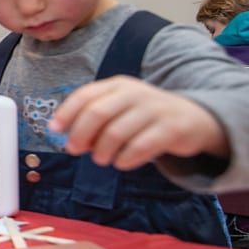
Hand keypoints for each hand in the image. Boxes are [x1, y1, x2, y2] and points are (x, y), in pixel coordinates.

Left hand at [49, 75, 228, 169]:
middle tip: (74, 150)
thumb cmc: (144, 117)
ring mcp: (154, 109)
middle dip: (80, 135)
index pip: (84, 95)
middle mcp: (135, 93)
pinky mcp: (172, 129)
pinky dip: (124, 159)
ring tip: (102, 159)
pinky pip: (140, 147)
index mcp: (117, 85)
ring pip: (116, 133)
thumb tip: (69, 140)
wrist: (194, 118)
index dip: (66, 113)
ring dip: (102, 151)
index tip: (54, 130)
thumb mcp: (119, 109)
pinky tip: (122, 163)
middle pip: (97, 113)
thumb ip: (94, 120)